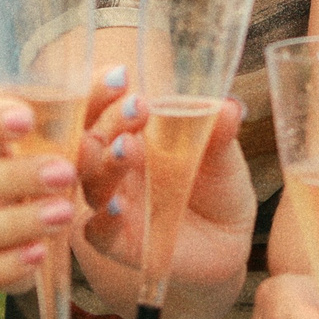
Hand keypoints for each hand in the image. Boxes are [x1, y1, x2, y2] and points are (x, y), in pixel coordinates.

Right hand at [0, 97, 76, 293]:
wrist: (1, 216)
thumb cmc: (29, 160)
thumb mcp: (55, 131)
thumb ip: (85, 103)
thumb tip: (119, 77)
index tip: (27, 117)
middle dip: (12, 177)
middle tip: (65, 172)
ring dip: (17, 223)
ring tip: (65, 214)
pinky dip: (7, 265)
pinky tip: (41, 253)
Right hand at [75, 91, 253, 303]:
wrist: (228, 241)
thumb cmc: (217, 186)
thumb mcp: (222, 157)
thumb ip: (219, 133)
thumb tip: (228, 106)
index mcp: (128, 133)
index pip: (100, 106)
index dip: (101, 90)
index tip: (120, 75)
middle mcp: (111, 166)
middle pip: (91, 139)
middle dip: (109, 121)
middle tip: (137, 108)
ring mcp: (113, 203)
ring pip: (91, 183)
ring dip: (104, 164)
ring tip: (126, 148)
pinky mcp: (119, 243)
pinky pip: (99, 234)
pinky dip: (104, 221)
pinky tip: (115, 208)